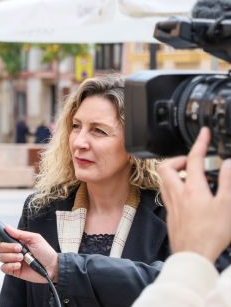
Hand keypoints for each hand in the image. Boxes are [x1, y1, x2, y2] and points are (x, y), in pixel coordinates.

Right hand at [0, 225, 57, 283]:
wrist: (52, 267)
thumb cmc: (46, 252)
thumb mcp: (34, 238)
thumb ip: (20, 233)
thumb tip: (7, 227)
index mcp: (16, 241)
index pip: (0, 237)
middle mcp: (12, 250)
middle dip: (8, 247)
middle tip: (19, 249)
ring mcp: (12, 260)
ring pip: (0, 257)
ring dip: (11, 257)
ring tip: (22, 258)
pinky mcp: (13, 270)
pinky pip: (3, 268)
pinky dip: (10, 266)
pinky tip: (19, 265)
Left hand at [158, 127, 230, 261]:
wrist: (193, 254)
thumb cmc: (211, 233)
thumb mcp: (228, 205)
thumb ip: (228, 182)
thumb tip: (228, 163)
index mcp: (192, 188)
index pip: (193, 158)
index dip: (200, 143)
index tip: (203, 133)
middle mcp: (177, 193)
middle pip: (166, 166)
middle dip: (178, 158)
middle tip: (191, 159)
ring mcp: (171, 203)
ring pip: (163, 179)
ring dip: (173, 171)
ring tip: (188, 174)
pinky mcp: (170, 213)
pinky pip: (165, 192)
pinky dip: (173, 186)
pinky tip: (185, 193)